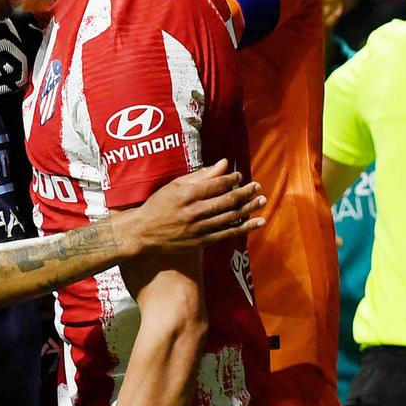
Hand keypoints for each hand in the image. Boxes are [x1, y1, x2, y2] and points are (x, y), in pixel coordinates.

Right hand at [125, 160, 265, 255]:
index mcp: (188, 195)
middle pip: (227, 200)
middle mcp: (195, 212)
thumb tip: (223, 163)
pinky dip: (244, 228)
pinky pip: (228, 233)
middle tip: (258, 187)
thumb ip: (200, 175)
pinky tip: (257, 222)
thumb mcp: (175, 186)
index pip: (217, 184)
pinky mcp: (202, 241)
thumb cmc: (158, 205)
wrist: (143, 233)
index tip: (239, 175)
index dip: (231, 179)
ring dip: (249, 208)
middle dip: (246, 193)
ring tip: (262, 201)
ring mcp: (200, 228)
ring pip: (231, 217)